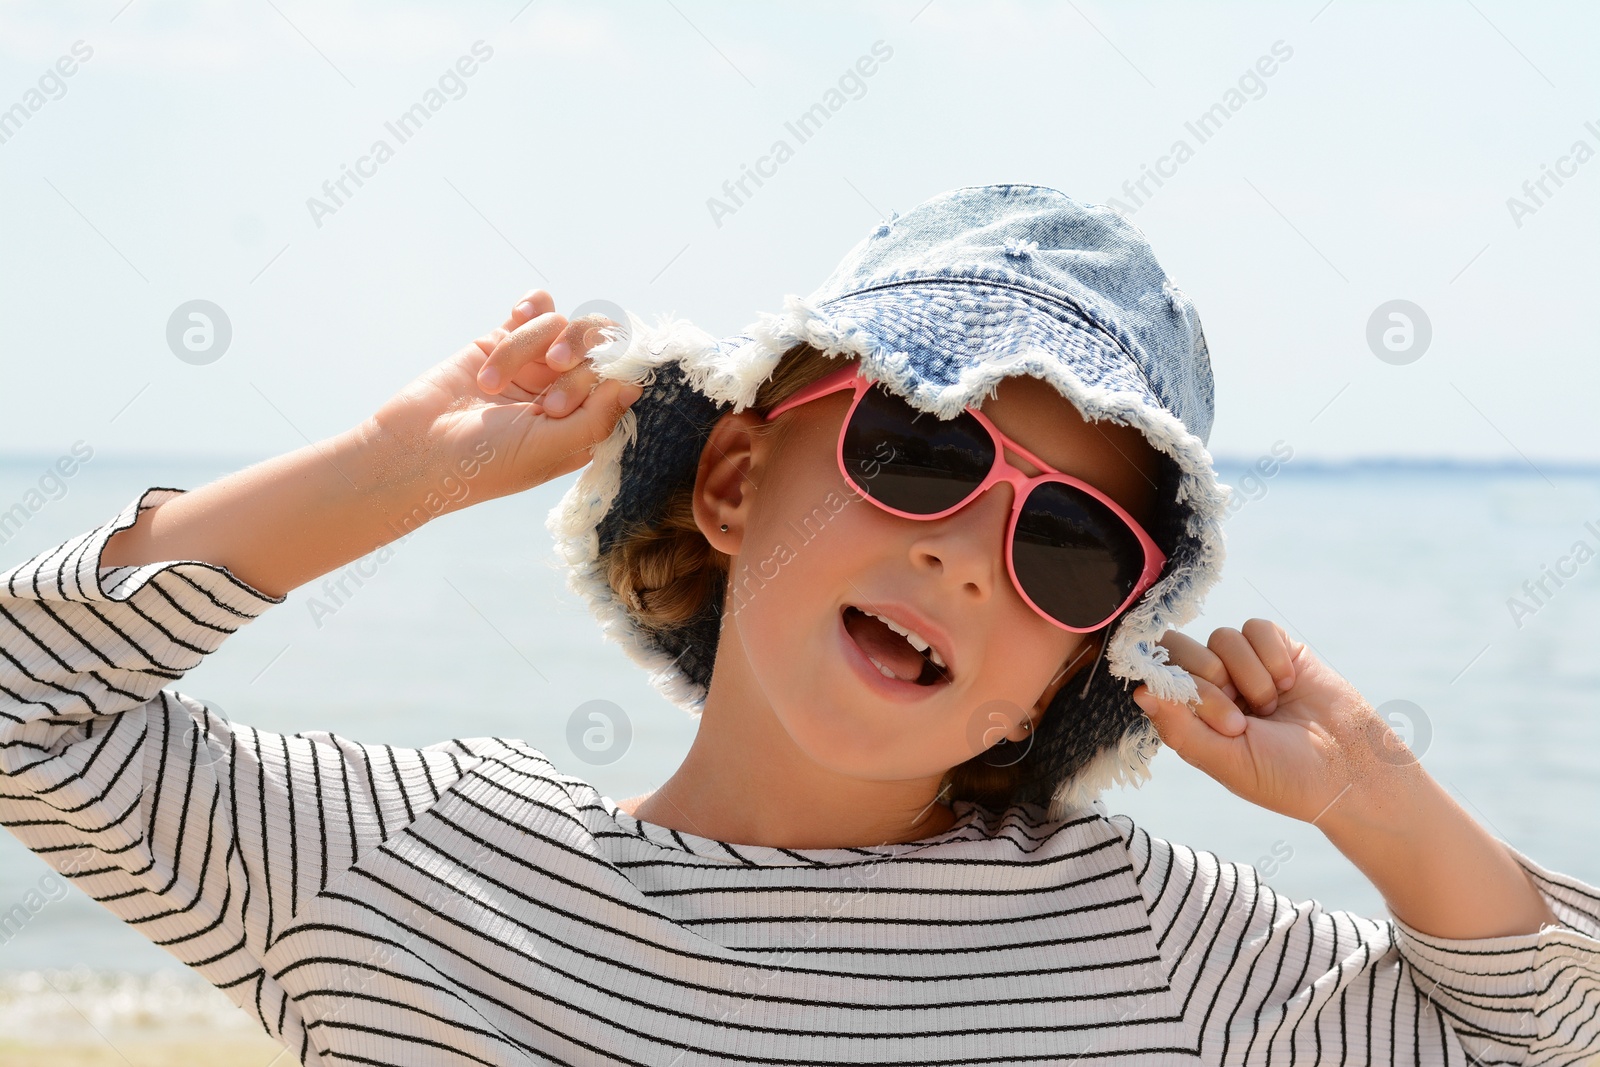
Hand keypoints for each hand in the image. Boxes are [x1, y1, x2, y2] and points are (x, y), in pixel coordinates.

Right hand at [364, 290, 641, 509]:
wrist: (413, 452)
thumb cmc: (484, 464)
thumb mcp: (548, 449)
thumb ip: (596, 419)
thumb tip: (635, 385)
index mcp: (584, 425)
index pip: (620, 381)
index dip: (609, 378)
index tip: (581, 393)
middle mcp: (565, 392)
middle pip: (598, 348)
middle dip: (574, 365)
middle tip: (545, 401)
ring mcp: (534, 366)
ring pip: (560, 326)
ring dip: (528, 348)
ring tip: (493, 384)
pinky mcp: (502, 342)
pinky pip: (535, 310)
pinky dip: (532, 307)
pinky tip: (518, 315)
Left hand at [1132, 619, 1400, 825]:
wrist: (1352, 772)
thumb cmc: (1286, 778)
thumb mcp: (1227, 762)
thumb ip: (1180, 728)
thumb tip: (1138, 692)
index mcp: (1193, 716)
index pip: (1159, 676)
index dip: (1181, 690)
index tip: (1221, 722)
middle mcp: (1214, 687)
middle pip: (1182, 647)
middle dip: (1210, 680)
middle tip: (1242, 720)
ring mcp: (1246, 666)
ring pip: (1222, 637)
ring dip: (1249, 676)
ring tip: (1272, 708)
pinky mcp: (1280, 650)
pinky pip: (1256, 628)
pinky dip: (1271, 656)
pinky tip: (1289, 685)